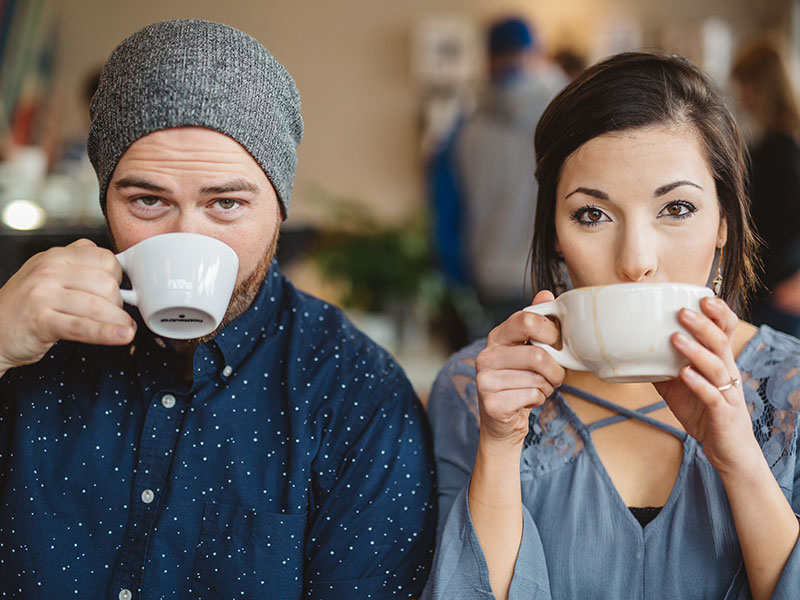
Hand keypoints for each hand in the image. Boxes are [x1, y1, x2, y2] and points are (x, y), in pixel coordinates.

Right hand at [0, 239, 136, 374]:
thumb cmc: (27, 305)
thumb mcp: (50, 274)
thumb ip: (80, 267)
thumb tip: (118, 274)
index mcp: (56, 256)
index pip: (105, 259)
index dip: (118, 278)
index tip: (118, 291)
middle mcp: (49, 271)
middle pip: (106, 283)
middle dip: (118, 303)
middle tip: (116, 315)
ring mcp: (42, 295)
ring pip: (97, 305)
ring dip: (118, 321)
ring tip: (126, 329)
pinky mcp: (40, 321)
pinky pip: (82, 326)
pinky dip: (106, 333)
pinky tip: (122, 337)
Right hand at [475, 290, 565, 445]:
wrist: (502, 422)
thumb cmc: (520, 381)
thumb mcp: (529, 349)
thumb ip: (537, 322)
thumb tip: (546, 294)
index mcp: (496, 337)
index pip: (526, 320)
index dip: (550, 332)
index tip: (557, 344)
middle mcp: (486, 356)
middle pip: (537, 355)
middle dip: (556, 370)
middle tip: (555, 376)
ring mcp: (485, 380)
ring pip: (537, 379)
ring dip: (547, 387)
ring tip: (538, 389)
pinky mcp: (491, 403)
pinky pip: (532, 396)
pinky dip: (539, 400)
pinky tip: (528, 401)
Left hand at [654, 296, 759, 475]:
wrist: (726, 450)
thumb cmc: (703, 413)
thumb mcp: (679, 386)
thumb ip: (661, 367)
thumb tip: (632, 352)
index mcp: (720, 362)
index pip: (726, 332)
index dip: (719, 314)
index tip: (704, 297)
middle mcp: (727, 373)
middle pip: (720, 343)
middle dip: (702, 325)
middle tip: (682, 311)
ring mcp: (727, 394)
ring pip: (716, 367)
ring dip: (695, 351)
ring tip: (676, 337)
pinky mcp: (723, 414)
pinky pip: (712, 396)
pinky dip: (698, 384)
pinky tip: (684, 374)